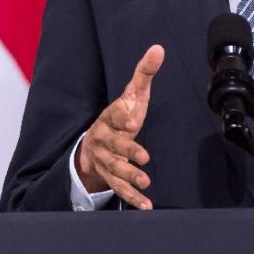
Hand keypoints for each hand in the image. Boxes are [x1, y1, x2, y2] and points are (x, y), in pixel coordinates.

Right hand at [77, 45, 164, 208]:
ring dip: (129, 177)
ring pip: (114, 170)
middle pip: (113, 146)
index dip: (122, 117)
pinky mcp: (108, 178)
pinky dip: (132, 198)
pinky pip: (118, 189)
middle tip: (144, 157)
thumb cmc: (121, 116)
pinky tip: (146, 205)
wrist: (94, 144)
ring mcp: (104, 160)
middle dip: (127, 150)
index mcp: (109, 117)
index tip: (133, 120)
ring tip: (146, 182)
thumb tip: (158, 48)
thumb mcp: (131, 95)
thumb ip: (144, 74)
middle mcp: (103, 139)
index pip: (113, 115)